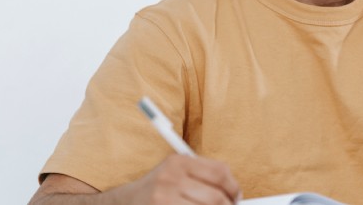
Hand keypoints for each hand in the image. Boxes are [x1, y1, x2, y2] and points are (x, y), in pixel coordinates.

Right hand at [127, 154, 241, 204]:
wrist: (125, 202)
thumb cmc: (158, 189)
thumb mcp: (176, 172)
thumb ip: (202, 175)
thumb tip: (234, 193)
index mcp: (179, 162)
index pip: (219, 172)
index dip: (233, 187)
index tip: (236, 197)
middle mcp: (171, 178)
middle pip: (216, 197)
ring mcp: (164, 198)